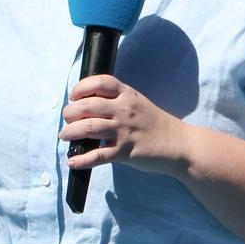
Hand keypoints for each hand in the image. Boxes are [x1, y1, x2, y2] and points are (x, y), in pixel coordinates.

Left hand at [59, 75, 189, 176]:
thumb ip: (117, 101)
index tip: (73, 96)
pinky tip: (73, 161)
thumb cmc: (155, 124)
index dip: (81, 87)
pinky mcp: (125, 152)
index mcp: (127, 94)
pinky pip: (98, 156)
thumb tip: (87, 104)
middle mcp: (124, 109)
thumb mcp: (138, 103)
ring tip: (65, 136)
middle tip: (67, 118)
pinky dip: (82, 160)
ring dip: (70, 132)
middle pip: (87, 105)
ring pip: (88, 128)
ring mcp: (124, 131)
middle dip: (70, 112)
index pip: (100, 82)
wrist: (179, 144)